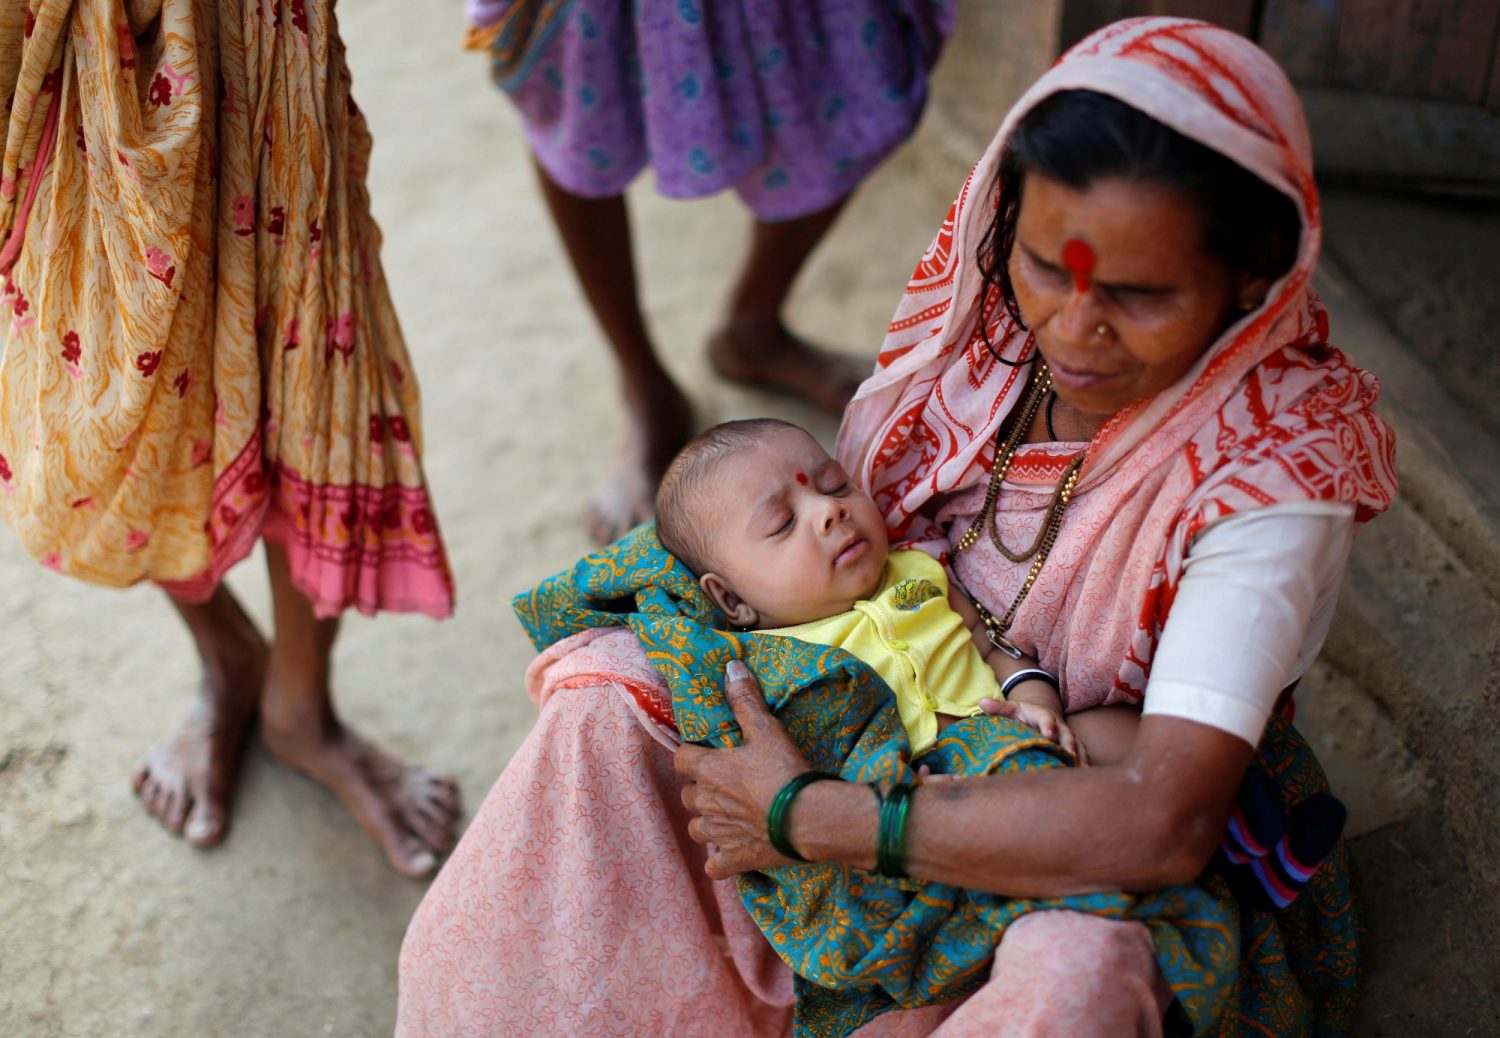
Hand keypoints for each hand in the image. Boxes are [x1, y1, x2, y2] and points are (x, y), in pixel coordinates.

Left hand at [673, 660, 813, 878]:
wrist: (807, 817)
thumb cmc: (784, 769)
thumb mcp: (767, 729)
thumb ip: (745, 700)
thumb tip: (730, 666)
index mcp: (709, 770)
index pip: (681, 758)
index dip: (691, 755)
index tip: (706, 754)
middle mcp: (706, 803)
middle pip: (687, 796)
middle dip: (701, 790)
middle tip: (725, 785)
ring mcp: (718, 834)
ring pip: (697, 829)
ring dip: (708, 823)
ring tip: (728, 817)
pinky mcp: (735, 860)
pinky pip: (714, 865)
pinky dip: (720, 860)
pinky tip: (734, 852)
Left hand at [979, 696, 1090, 765]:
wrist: (1040, 714)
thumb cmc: (1022, 714)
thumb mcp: (1010, 708)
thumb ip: (998, 707)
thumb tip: (981, 703)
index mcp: (1042, 715)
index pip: (1046, 719)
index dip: (1048, 725)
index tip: (1049, 734)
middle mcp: (1058, 725)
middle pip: (1066, 734)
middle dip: (1068, 744)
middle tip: (1068, 755)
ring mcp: (1067, 736)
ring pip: (1077, 745)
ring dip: (1079, 756)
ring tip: (1080, 769)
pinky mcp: (1072, 746)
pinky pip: (1081, 754)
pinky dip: (1084, 762)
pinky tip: (1084, 774)